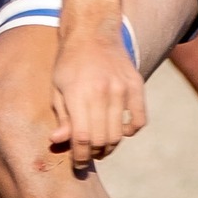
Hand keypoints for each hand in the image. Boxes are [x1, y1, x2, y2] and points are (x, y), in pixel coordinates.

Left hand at [50, 24, 147, 168]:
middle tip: (88, 156)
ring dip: (110, 146)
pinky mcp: (137, 86)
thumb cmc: (68, 63)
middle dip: (93, 153)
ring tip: (100, 147)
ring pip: (120, 133)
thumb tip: (58, 141)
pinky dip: (131, 132)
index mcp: (78, 94)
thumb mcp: (57, 87)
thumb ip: (61, 116)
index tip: (76, 164)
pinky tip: (120, 132)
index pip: (81, 137)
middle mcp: (102, 92)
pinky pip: (139, 121)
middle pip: (102, 139)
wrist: (92, 33)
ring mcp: (122, 89)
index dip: (78, 156)